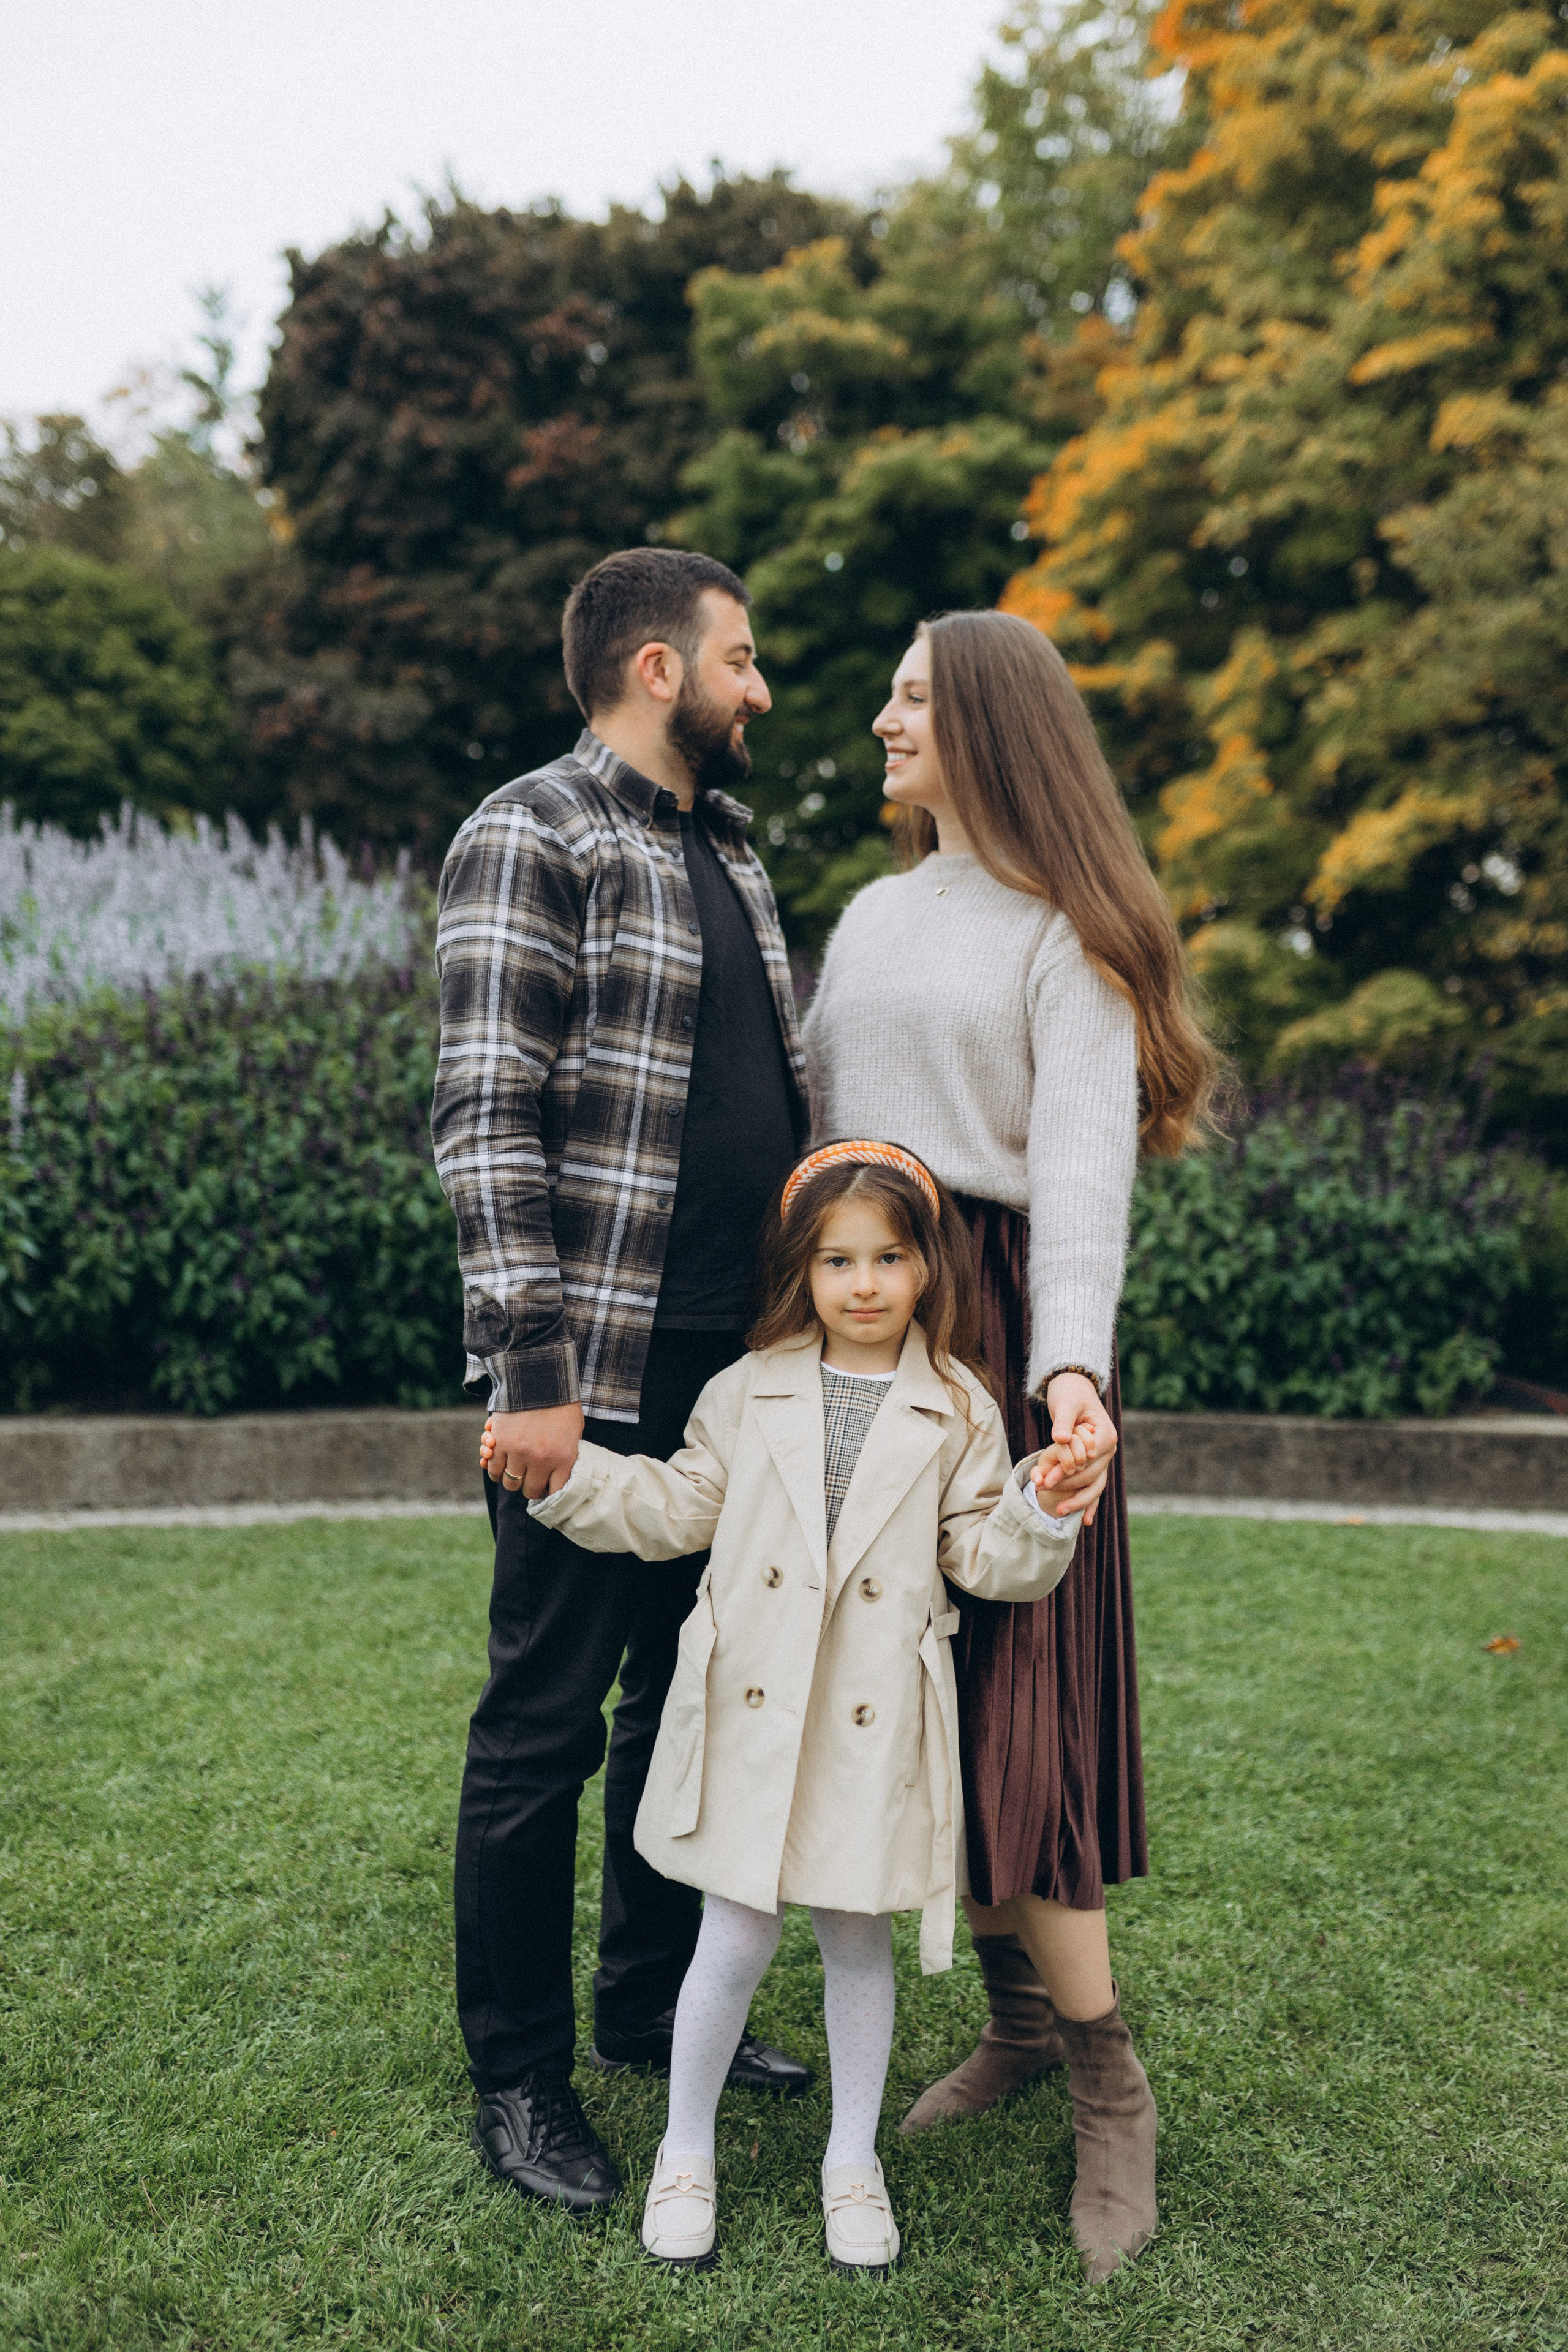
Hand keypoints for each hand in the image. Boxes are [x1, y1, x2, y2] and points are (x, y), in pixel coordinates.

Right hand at [484, 1403, 584, 1500]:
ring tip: (513, 1471)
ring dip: (511, 1478)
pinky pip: (493, 1469)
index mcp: (564, 1458)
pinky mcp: (500, 1444)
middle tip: (529, 1479)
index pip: (555, 1492)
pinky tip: (500, 1464)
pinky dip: (494, 1469)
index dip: (549, 1491)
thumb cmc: (561, 1404)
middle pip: (530, 1490)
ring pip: (510, 1482)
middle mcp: (541, 1460)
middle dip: (529, 1487)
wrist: (540, 1378)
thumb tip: (559, 1474)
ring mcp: (519, 1453)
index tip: (546, 1487)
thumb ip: (567, 1454)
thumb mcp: (574, 1431)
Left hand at [1036, 1372, 1117, 1527]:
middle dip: (1067, 1486)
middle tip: (1042, 1490)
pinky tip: (1086, 1522)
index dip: (1067, 1471)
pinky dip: (1090, 1503)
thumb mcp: (1067, 1404)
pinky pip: (1095, 1486)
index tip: (1047, 1479)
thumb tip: (1061, 1439)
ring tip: (1059, 1512)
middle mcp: (1109, 1450)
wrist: (1075, 1387)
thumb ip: (1064, 1422)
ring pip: (1095, 1485)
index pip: (1087, 1460)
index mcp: (1106, 1435)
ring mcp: (1104, 1458)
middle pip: (1090, 1475)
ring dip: (1078, 1500)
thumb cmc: (1071, 1394)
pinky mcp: (1096, 1463)